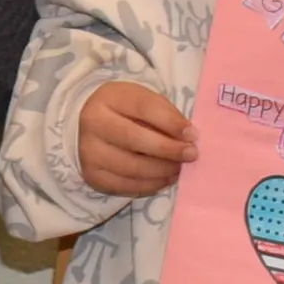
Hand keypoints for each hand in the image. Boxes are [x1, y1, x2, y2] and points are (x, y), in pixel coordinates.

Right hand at [78, 80, 198, 198]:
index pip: (143, 108)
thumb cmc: (127, 111)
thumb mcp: (144, 101)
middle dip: (168, 149)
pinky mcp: (92, 175)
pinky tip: (165, 178)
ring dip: (162, 170)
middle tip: (191, 155)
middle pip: (133, 139)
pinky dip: (150, 184)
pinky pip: (125, 185)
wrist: (92, 127)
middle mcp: (93, 124)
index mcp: (109, 98)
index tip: (193, 134)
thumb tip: (188, 138)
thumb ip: (165, 115)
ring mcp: (89, 152)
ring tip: (179, 168)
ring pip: (131, 166)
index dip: (170, 122)